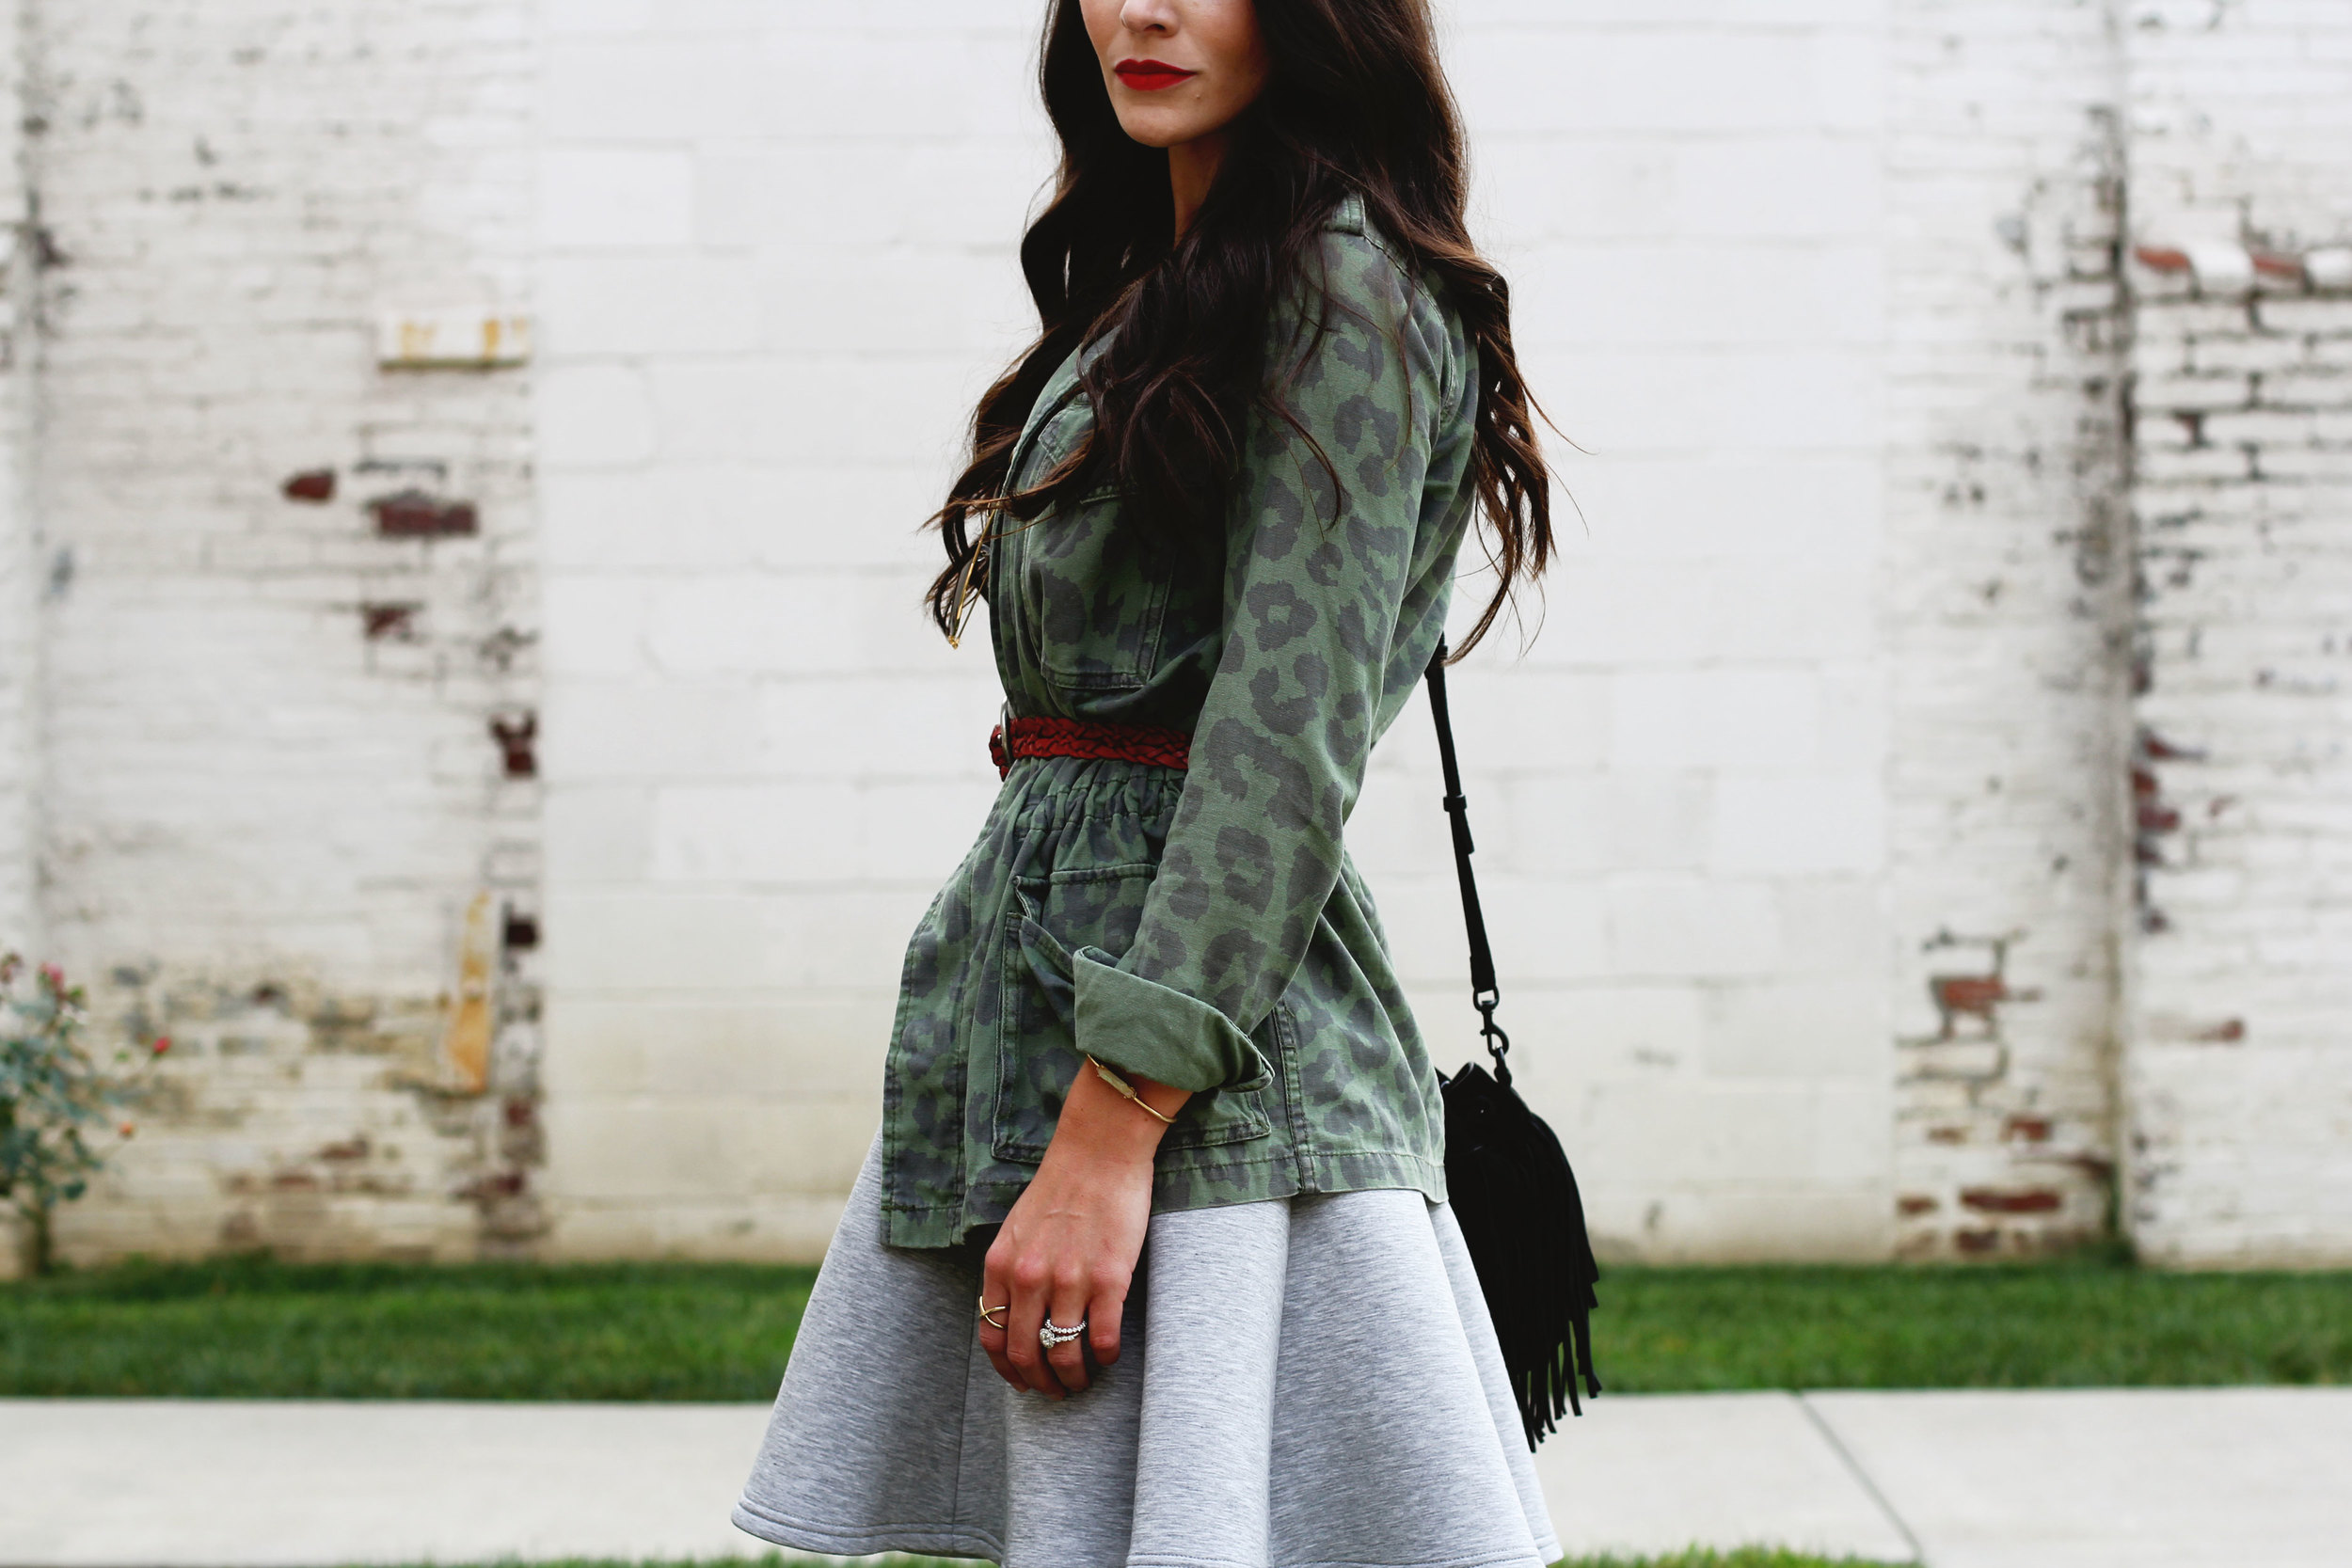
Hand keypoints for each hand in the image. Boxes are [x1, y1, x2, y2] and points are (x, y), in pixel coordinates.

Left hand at [977, 1057, 1188, 1396]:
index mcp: (1001, 1266)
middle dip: (1039, 1383)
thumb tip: (1014, 1313)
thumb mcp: (1016, 1228)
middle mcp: (1029, 1278)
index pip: (992, 1337)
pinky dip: (1105, 1356)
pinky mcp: (1109, 1279)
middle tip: (1056, 1391)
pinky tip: (1109, 1354)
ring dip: (1073, 1378)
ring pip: (1062, 1353)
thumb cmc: (1060, 1186)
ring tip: (1083, 1380)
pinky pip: (1103, 1338)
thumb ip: (1010, 1270)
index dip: (1006, 1369)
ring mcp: (1069, 1281)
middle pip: (1024, 1354)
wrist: (1099, 1152)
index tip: (1021, 1381)